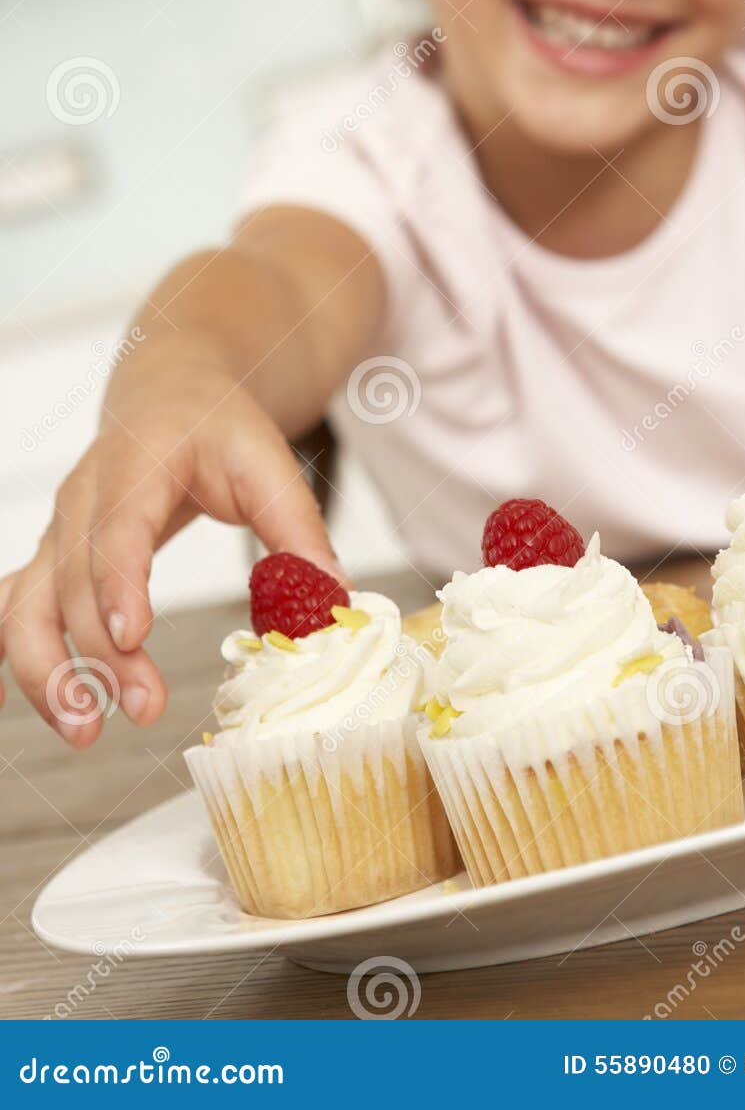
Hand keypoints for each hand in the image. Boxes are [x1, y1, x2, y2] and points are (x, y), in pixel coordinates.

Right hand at [0, 355, 343, 745]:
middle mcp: (83, 497)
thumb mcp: (270, 464)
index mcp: (139, 461)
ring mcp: (59, 529)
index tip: (128, 637)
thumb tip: (334, 602)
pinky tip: (56, 705)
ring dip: (45, 671)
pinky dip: (24, 659)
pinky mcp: (52, 559)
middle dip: (100, 653)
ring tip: (85, 731)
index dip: (117, 582)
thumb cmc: (219, 428)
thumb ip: (300, 532)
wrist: (170, 393)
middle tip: (144, 709)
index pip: (118, 524)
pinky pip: (17, 610)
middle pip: (72, 580)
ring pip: (25, 604)